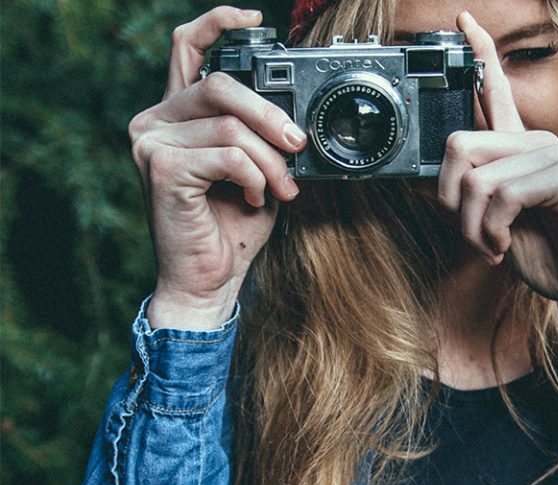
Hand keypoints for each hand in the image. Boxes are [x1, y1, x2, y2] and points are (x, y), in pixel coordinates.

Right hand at [128, 6, 306, 329]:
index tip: (255, 19)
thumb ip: (259, 135)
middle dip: (271, 115)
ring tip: (281, 188)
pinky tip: (253, 197)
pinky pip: (227, 154)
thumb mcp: (255, 169)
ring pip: (231, 125)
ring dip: (270, 160)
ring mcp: (152, 142)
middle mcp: (155, 120)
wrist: (210, 279)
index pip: (187, 48)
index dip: (218, 23)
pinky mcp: (161, 167)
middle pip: (220, 85)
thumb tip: (293, 118)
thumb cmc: (232, 226)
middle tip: (297, 146)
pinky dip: (254, 176)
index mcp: (177, 114)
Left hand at [439, 12, 557, 426]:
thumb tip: (421, 183)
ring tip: (494, 248)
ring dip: (472, 228)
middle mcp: (534, 142)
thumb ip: (467, 203)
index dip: (478, 53)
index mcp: (519, 151)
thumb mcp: (496, 230)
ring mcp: (550, 155)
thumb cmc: (556, 257)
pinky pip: (502, 194)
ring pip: (475, 177)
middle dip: (448, 201)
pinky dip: (493, 231)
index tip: (461, 19)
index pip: (495, 91)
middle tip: (471, 235)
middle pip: (457, 143)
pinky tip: (508, 247)